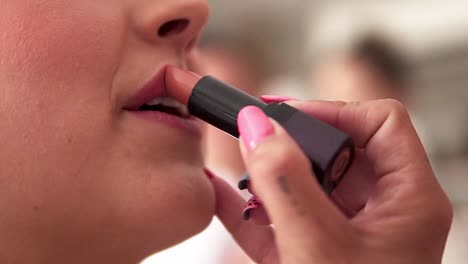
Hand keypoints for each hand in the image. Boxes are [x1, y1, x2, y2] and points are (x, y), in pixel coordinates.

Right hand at [209, 99, 451, 263]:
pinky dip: (250, 206)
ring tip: (236, 174)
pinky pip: (281, 214)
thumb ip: (285, 182)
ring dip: (265, 176)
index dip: (333, 109)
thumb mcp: (318, 249)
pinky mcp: (313, 249)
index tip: (284, 116)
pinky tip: (217, 194)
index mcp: (407, 199)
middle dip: (289, 145)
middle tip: (250, 140)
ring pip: (304, 182)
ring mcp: (344, 230)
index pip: (380, 122)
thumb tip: (257, 125)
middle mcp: (380, 208)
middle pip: (336, 148)